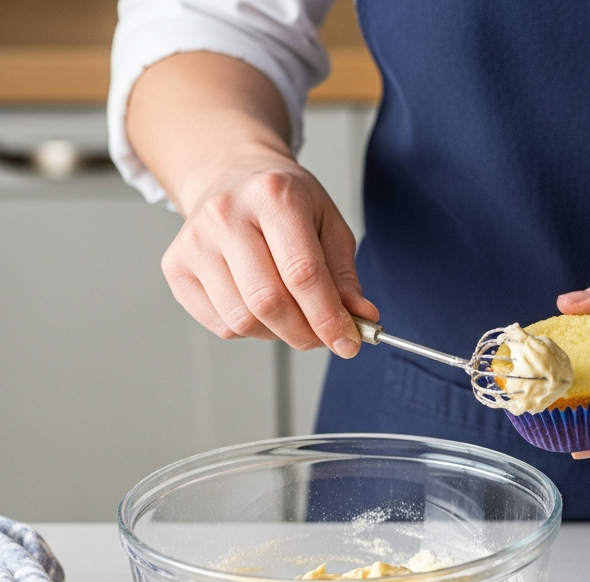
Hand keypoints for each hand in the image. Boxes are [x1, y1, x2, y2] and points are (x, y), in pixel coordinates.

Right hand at [160, 148, 377, 356]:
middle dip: (305, 333)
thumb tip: (361, 318)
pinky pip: (220, 324)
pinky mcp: (175, 266)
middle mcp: (225, 215)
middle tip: (324, 337)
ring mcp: (194, 241)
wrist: (231, 176)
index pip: (303, 273)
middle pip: (269, 301)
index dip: (328, 317)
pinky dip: (250, 329)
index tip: (349, 343)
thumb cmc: (285, 203)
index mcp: (273, 196)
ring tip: (293, 315)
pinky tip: (260, 306)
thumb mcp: (328, 225)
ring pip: (242, 319)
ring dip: (278, 333)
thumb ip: (344, 275)